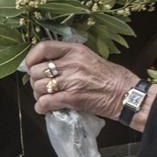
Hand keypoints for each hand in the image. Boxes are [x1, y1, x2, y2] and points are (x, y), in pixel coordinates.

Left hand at [25, 40, 142, 121]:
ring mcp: (72, 80)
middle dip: (35, 81)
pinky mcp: (72, 98)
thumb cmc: (110, 77)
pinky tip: (45, 108)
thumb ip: (67, 58)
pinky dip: (41, 107)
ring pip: (38, 87)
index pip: (43, 47)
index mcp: (76, 50)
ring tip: (47, 98)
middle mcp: (72, 63)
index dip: (31, 58)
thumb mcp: (88, 57)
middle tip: (42, 87)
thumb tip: (44, 65)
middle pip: (37, 71)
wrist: (126, 94)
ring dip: (39, 95)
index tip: (30, 66)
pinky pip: (45, 102)